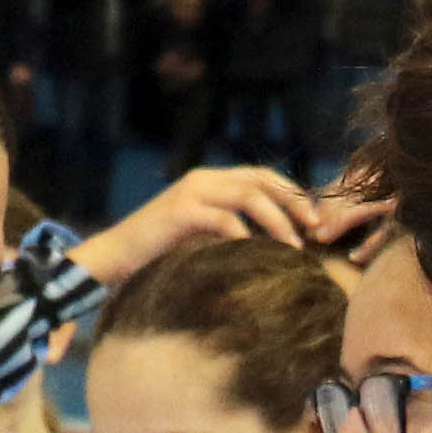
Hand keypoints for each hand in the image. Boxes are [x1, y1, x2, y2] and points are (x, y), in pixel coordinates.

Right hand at [75, 159, 318, 275]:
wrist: (117, 255)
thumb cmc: (163, 252)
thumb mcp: (205, 236)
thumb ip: (233, 231)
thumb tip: (275, 246)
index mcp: (212, 181)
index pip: (261, 176)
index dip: (292, 194)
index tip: (315, 220)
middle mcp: (204, 179)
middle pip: (260, 180)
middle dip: (293, 203)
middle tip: (315, 228)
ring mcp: (191, 192)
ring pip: (247, 195)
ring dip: (276, 220)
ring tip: (293, 246)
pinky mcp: (179, 212)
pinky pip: (221, 217)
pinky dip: (243, 233)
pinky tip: (256, 251)